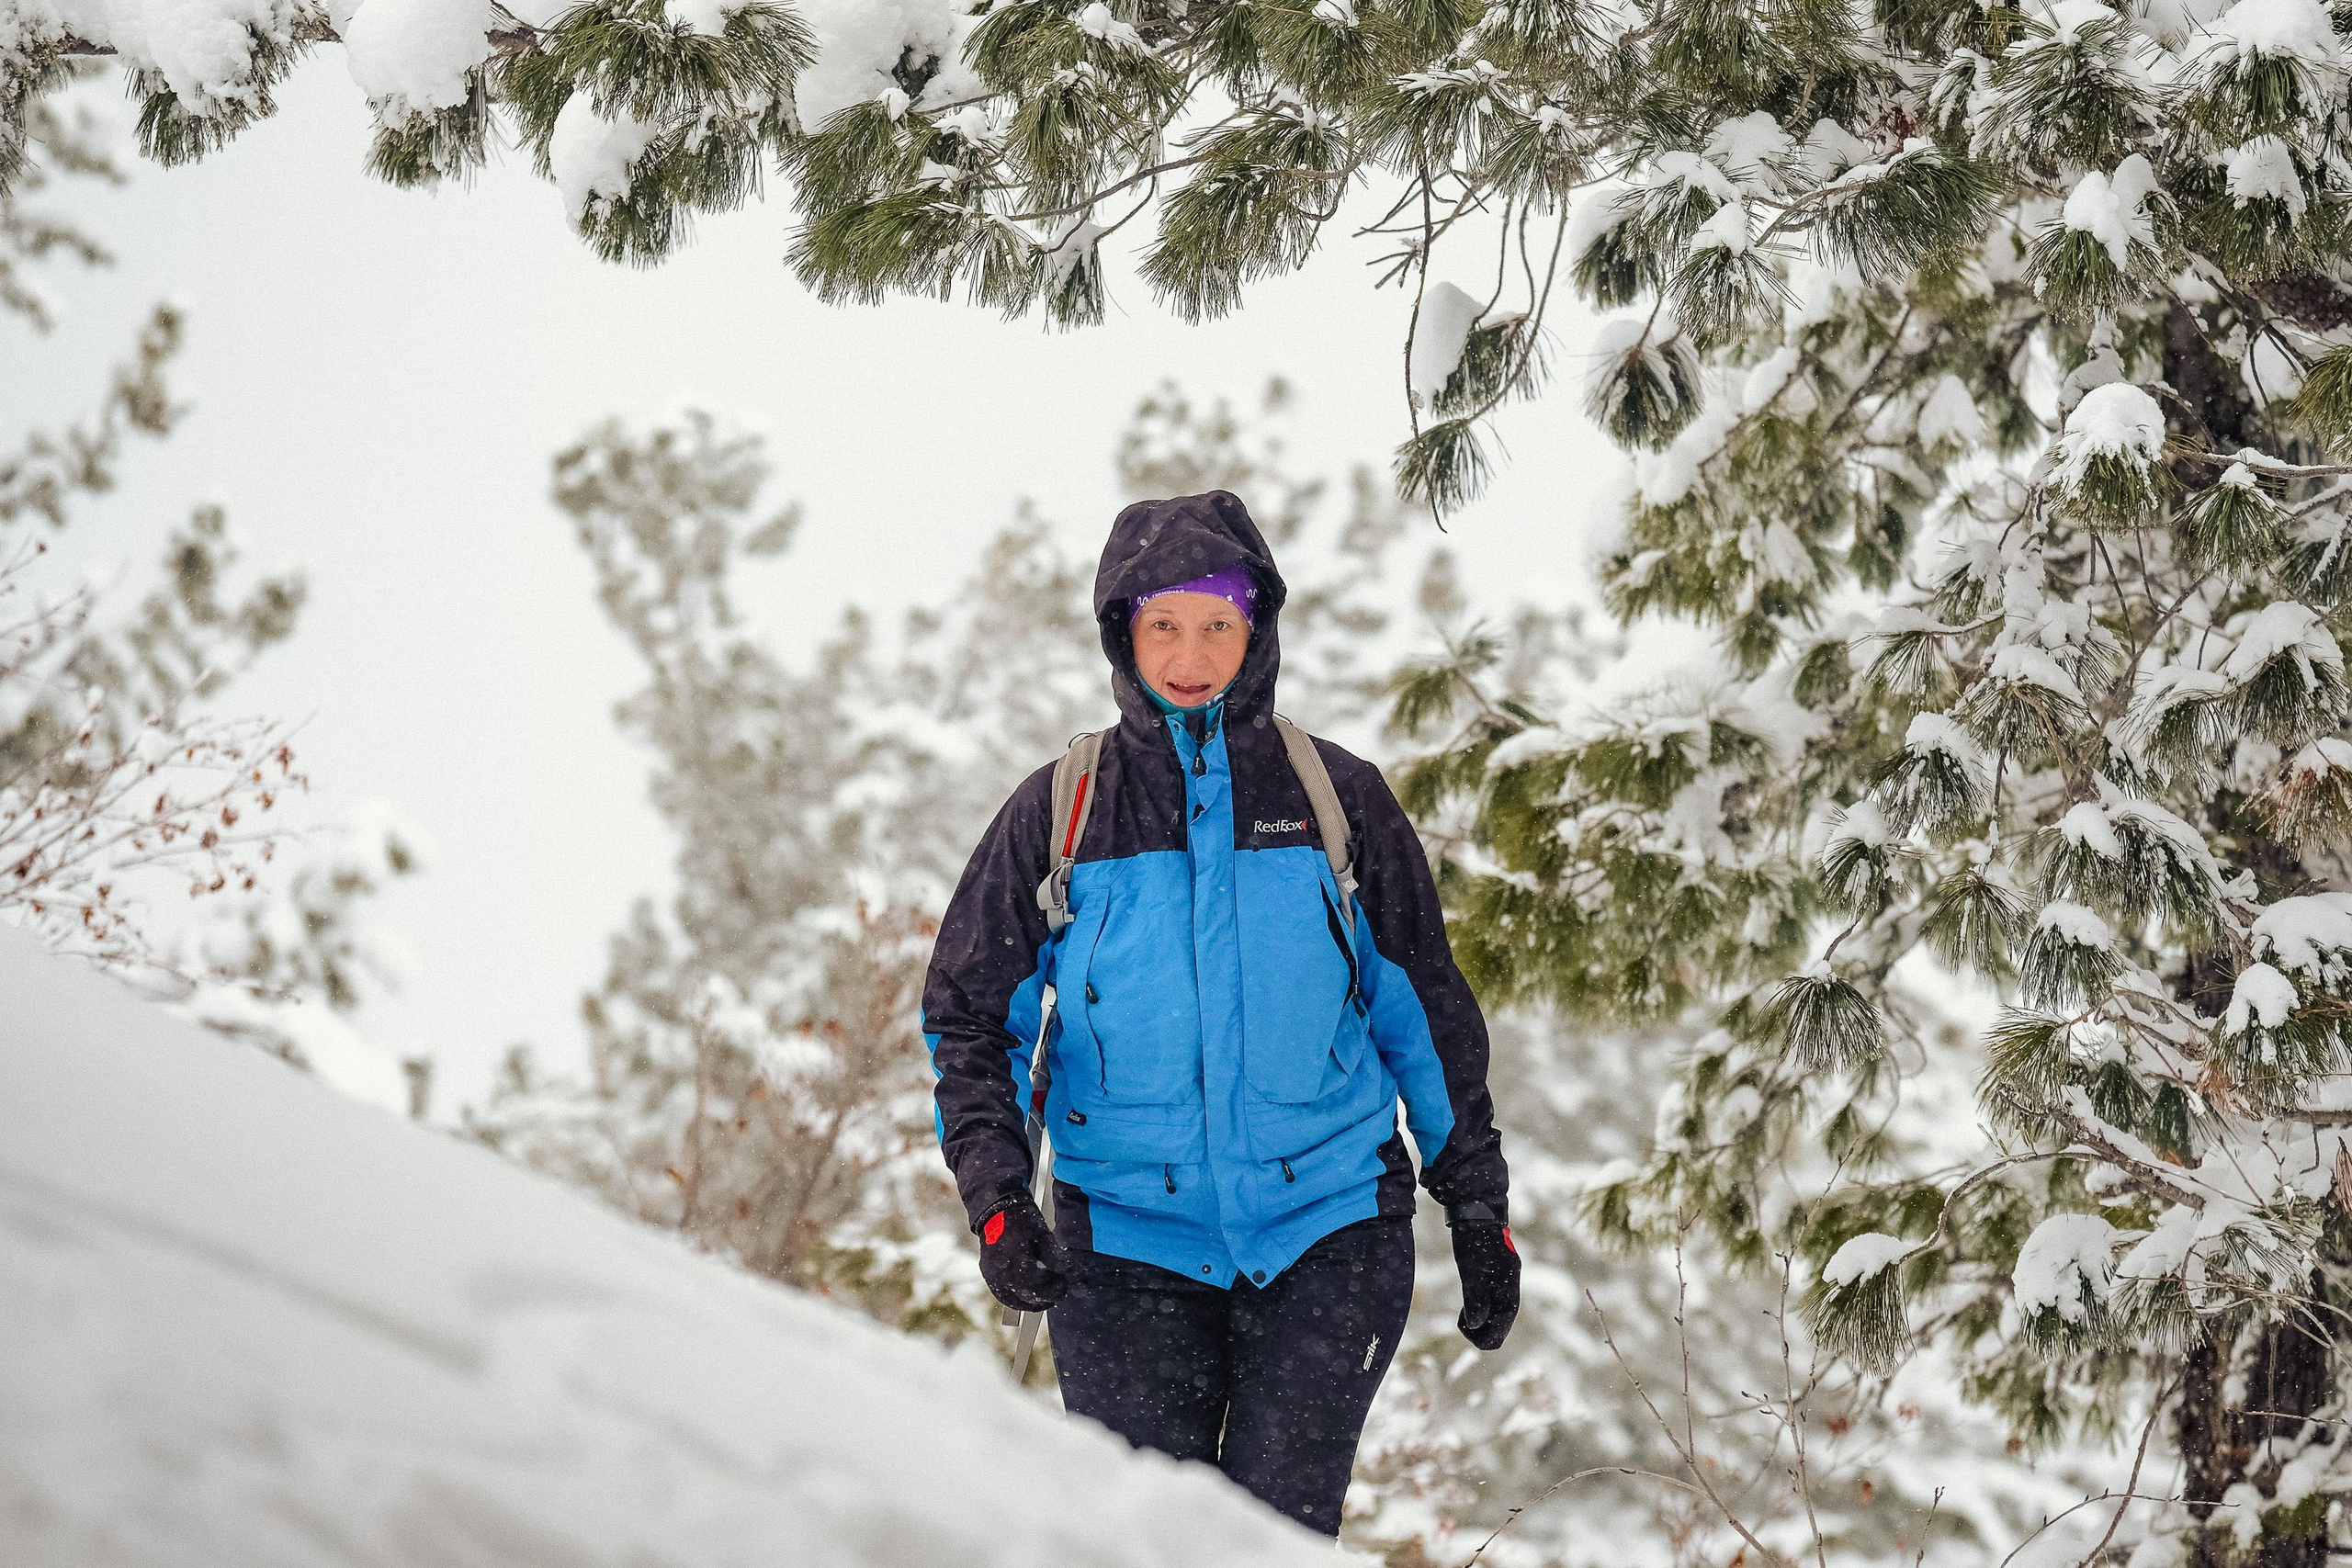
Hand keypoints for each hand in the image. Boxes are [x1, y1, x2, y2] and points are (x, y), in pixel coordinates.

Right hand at [975, 1192, 1066, 1312]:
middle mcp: (1001, 1272)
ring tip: (1045, 1298)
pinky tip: (1028, 1296)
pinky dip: (1016, 1299)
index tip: (1064, 1284)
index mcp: (1016, 1261)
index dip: (1053, 1290)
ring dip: (1029, 1303)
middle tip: (1058, 1293)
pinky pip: (1002, 1294)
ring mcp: (991, 1275)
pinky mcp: (988, 1274)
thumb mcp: (1042, 1234)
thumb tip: (1066, 1271)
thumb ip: (1054, 1256)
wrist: (996, 1208)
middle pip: (1025, 1297)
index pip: (1037, 1287)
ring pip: (1012, 1301)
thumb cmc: (1021, 1218)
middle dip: (1044, 1298)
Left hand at [1449, 1213, 1519, 1350]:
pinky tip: (1468, 1303)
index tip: (1465, 1326)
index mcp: (1509, 1288)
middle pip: (1501, 1325)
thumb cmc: (1473, 1240)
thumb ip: (1475, 1298)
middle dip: (1481, 1329)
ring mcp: (1504, 1282)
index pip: (1502, 1326)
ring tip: (1463, 1311)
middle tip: (1462, 1319)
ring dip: (1480, 1320)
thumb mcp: (1471, 1270)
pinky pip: (1492, 1303)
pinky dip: (1480, 1308)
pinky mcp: (1496, 1277)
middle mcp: (1510, 1288)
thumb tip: (1476, 1325)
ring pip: (1496, 1315)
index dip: (1483, 1334)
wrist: (1475, 1212)